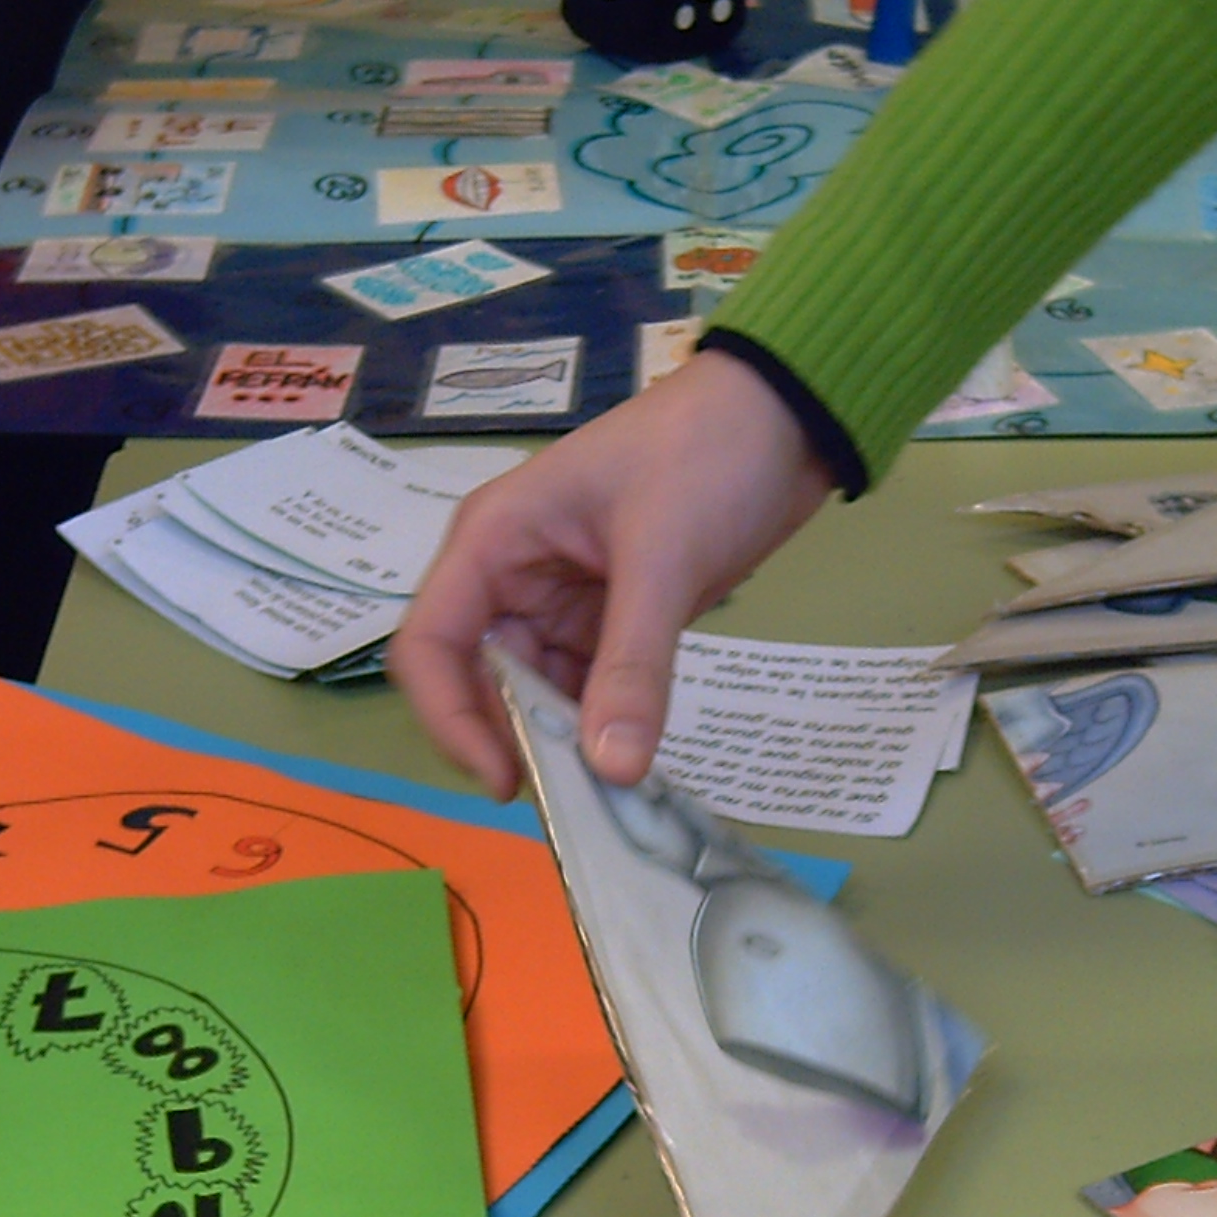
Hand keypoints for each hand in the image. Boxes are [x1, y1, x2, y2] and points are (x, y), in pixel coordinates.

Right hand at [390, 349, 833, 796]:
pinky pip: (589, 687)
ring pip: (538, 693)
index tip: (509, 779)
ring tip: (610, 797)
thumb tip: (612, 770)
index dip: (452, 718)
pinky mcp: (612, 617)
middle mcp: (512, 576)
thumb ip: (632, 666)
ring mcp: (562, 599)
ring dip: (564, 741)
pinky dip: (605, 726)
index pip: (430, 645)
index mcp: (493, 541)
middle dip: (517, 739)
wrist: (786, 414)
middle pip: (481, 680)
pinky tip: (634, 765)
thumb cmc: (704, 456)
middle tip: (575, 801)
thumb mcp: (663, 559)